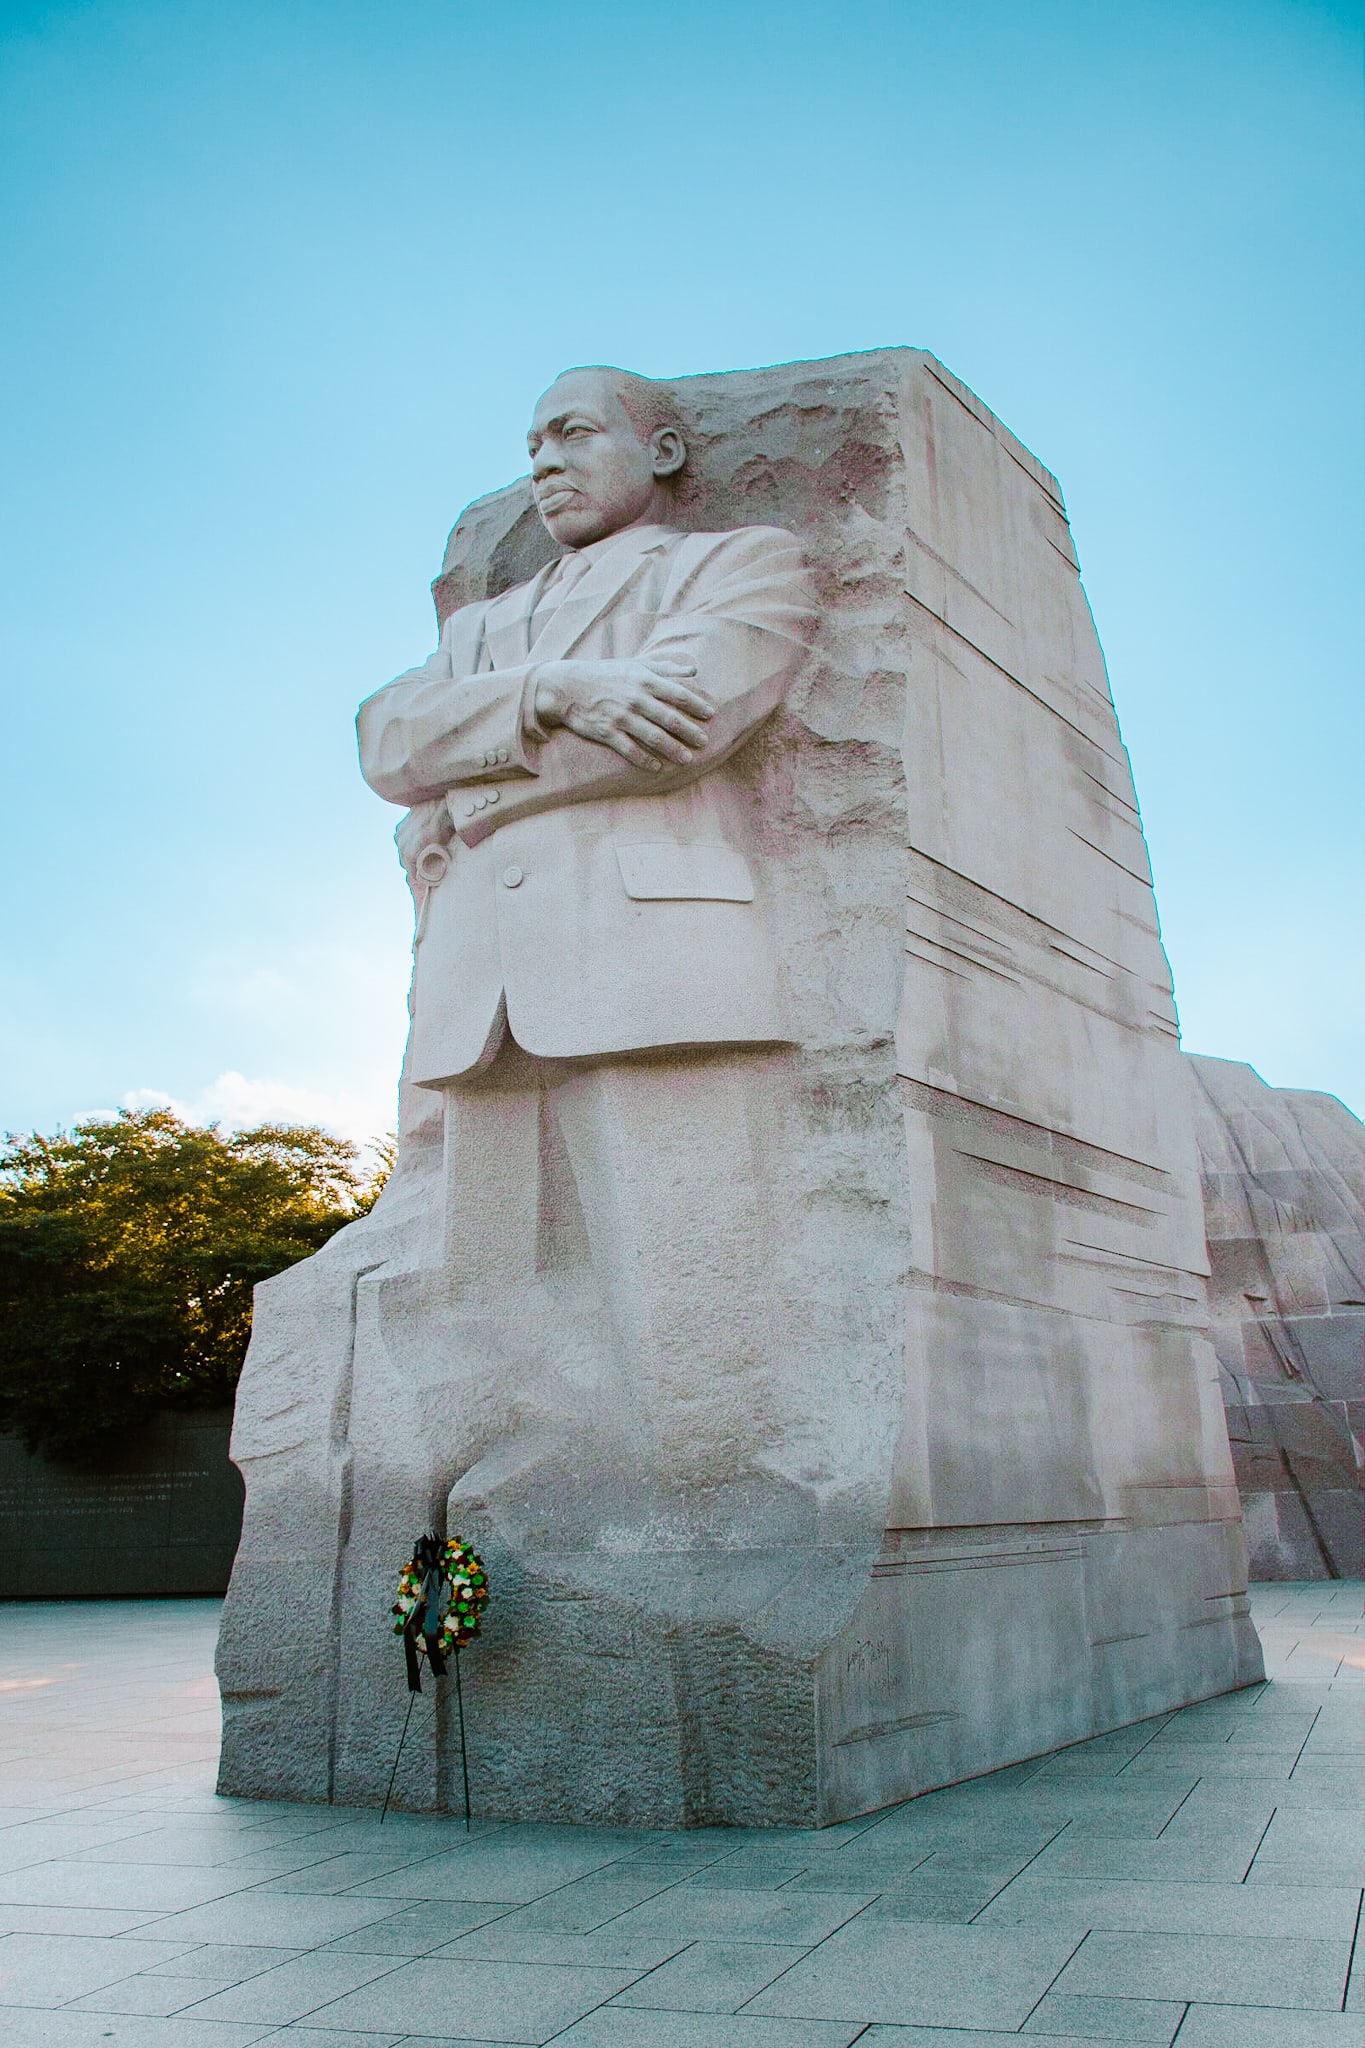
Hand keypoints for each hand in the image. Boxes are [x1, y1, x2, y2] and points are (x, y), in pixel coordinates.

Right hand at [533, 657, 714, 770]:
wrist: (567, 687)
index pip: (678, 694)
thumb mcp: (635, 664)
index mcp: (644, 680)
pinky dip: (646, 761)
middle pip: (670, 719)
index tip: (711, 715)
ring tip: (688, 759)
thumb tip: (694, 670)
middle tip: (704, 742)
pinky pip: (631, 750)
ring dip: (673, 750)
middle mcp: (635, 699)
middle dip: (690, 732)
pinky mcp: (607, 733)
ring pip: (654, 737)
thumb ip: (665, 667)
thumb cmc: (605, 674)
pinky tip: (658, 768)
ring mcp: (621, 717)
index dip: (697, 705)